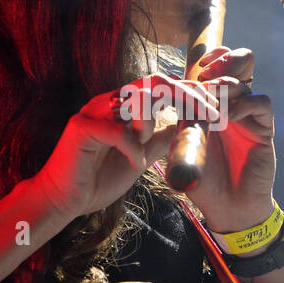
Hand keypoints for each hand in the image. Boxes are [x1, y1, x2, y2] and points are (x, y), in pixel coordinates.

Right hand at [32, 73, 219, 221]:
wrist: (65, 201)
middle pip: (156, 82)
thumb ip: (160, 138)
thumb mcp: (141, 155)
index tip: (218, 109)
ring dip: (154, 121)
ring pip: (137, 98)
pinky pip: (117, 130)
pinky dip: (132, 147)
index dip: (192, 92)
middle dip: (188, 96)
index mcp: (125, 104)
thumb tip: (188, 125)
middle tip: (211, 115)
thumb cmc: (99, 178)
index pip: (163, 84)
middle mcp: (110, 101)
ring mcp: (94, 110)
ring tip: (150, 144)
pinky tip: (135, 163)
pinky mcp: (81, 128)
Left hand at [182, 45, 276, 234]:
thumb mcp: (182, 151)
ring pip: (246, 81)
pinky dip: (244, 104)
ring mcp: (249, 117)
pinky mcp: (264, 129)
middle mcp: (232, 107)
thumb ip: (173, 129)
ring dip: (227, 85)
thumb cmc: (203, 182)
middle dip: (221, 62)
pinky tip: (228, 118)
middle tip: (206, 73)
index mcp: (212, 108)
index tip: (191, 69)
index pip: (213, 72)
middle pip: (236, 64)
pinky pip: (261, 103)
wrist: (228, 209)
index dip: (206, 62)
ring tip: (213, 98)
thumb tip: (151, 110)